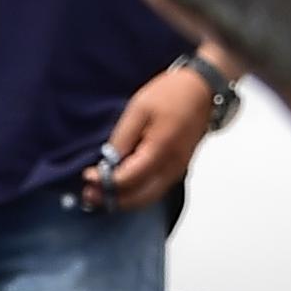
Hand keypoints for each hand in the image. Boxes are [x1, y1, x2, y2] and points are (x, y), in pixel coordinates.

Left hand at [81, 51, 230, 211]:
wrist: (203, 89)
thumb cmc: (171, 94)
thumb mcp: (138, 109)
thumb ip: (122, 139)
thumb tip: (108, 163)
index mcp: (160, 151)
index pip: (127, 180)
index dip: (105, 182)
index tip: (87, 175)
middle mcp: (171, 168)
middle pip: (138, 198)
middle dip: (111, 200)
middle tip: (89, 195)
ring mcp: (177, 171)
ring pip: (147, 198)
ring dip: (123, 201)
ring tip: (100, 194)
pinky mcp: (178, 169)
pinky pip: (155, 190)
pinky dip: (136, 194)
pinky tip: (122, 188)